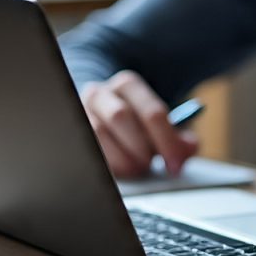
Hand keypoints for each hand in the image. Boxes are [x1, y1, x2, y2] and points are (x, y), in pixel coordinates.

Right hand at [81, 70, 197, 177]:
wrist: (98, 112)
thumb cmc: (135, 124)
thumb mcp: (159, 125)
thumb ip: (179, 137)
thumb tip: (187, 148)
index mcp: (128, 84)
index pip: (152, 112)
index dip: (168, 141)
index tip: (176, 163)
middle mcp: (100, 92)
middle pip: (121, 117)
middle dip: (141, 148)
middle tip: (150, 165)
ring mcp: (79, 110)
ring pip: (97, 133)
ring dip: (120, 157)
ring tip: (135, 168)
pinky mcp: (68, 131)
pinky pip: (82, 149)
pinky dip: (103, 164)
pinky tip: (118, 171)